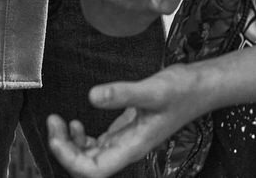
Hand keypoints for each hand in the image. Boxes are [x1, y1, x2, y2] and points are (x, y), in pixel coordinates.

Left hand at [46, 64, 206, 177]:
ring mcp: (126, 142)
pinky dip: (82, 138)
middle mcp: (127, 149)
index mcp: (132, 147)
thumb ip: (122, 93)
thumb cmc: (183, 91)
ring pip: (90, 157)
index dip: (69, 158)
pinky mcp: (127, 131)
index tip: (57, 135)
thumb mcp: (152, 89)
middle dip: (64, 148)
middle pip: (86, 166)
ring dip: (70, 144)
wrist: (201, 87)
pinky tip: (77, 123)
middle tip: (53, 123)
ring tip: (59, 122)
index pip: (92, 170)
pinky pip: (98, 145)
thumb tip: (92, 96)